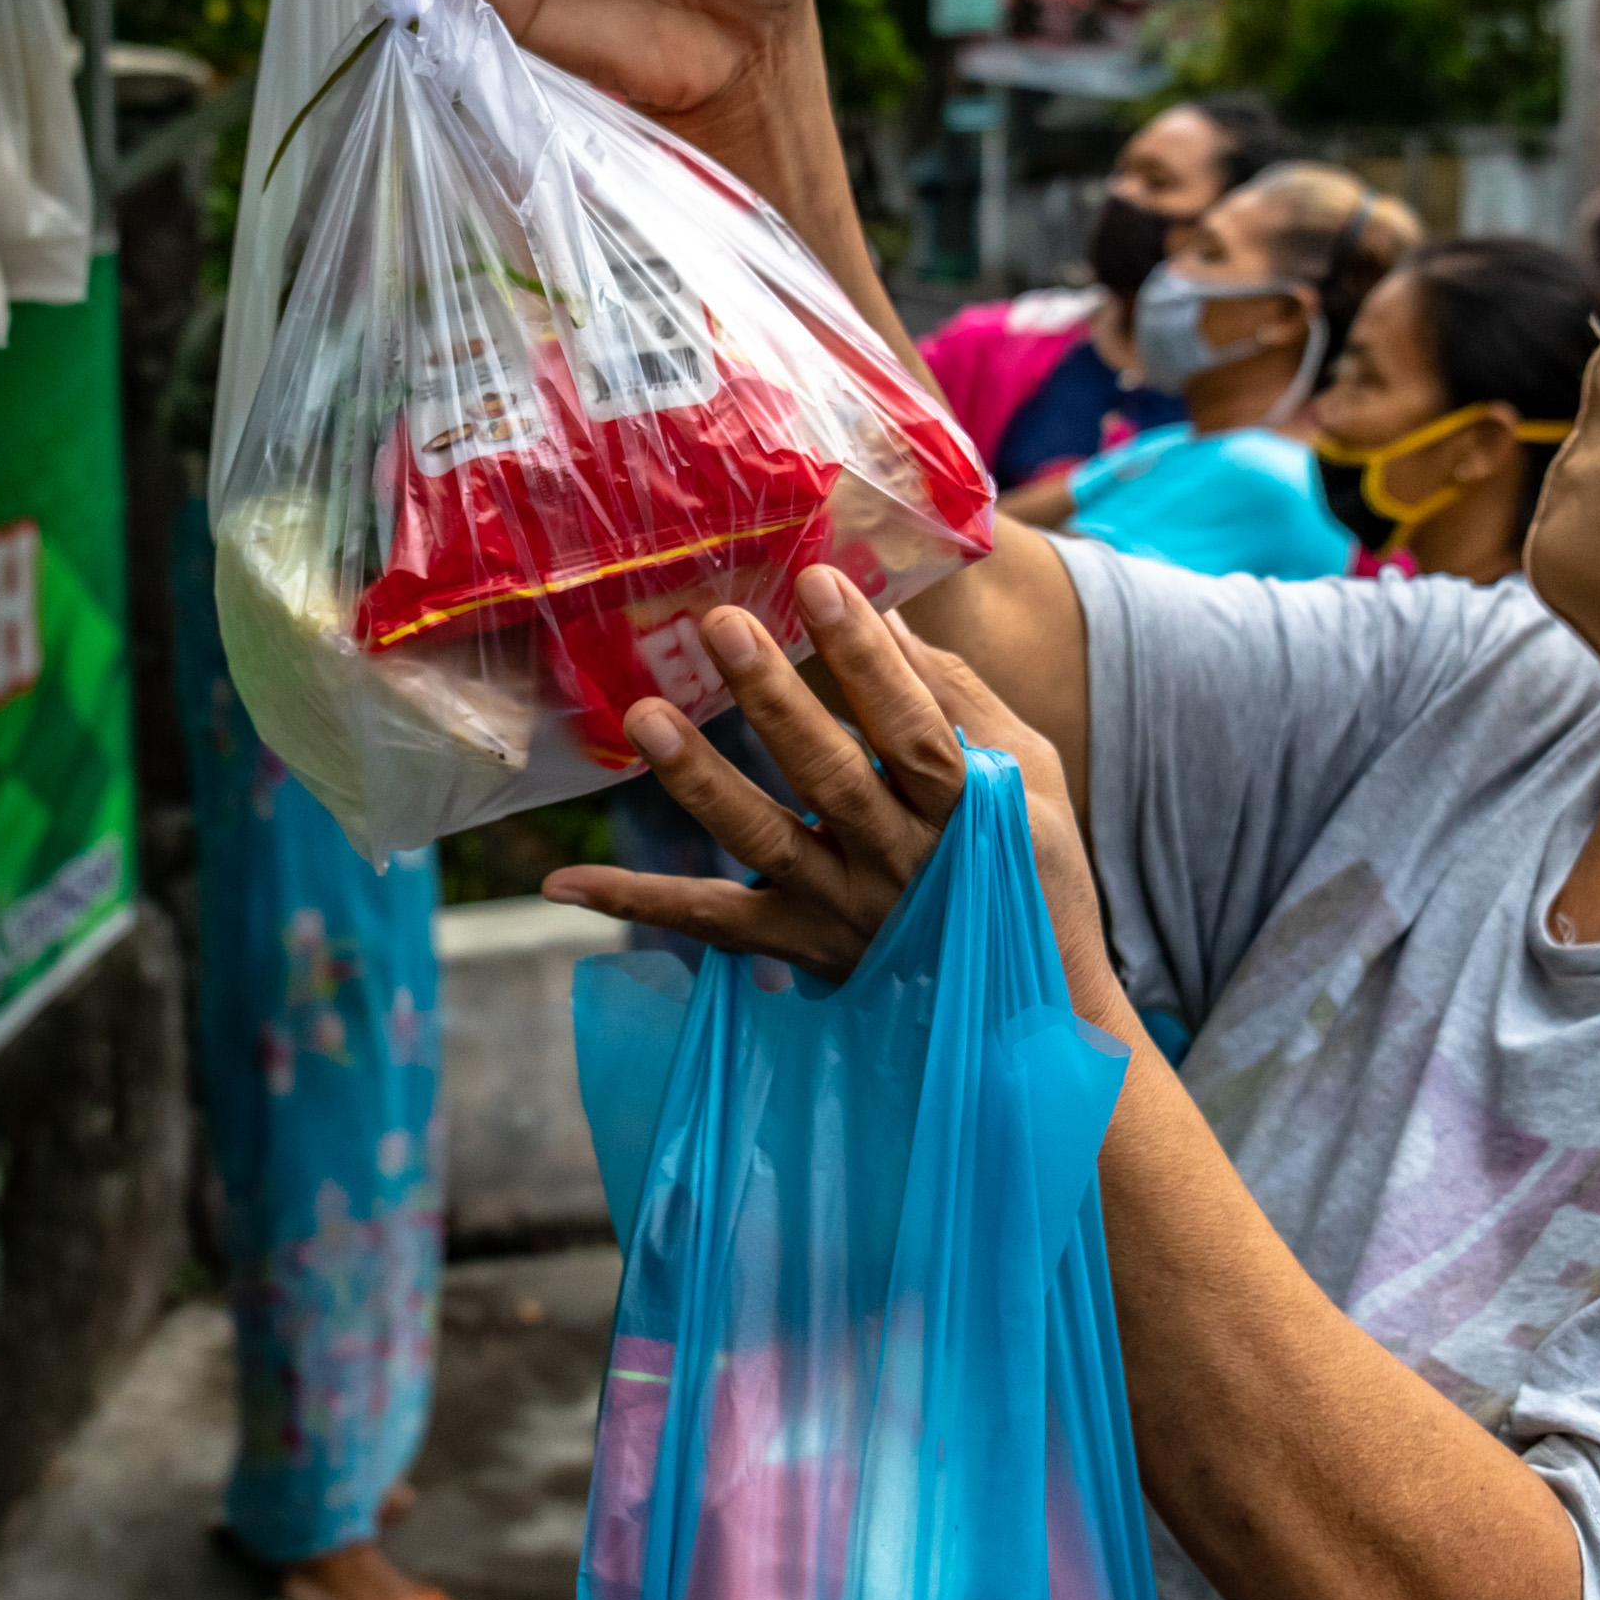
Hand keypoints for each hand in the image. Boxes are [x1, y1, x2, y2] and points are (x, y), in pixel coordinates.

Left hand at [541, 567, 1125, 1016]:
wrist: (1032, 1016)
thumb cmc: (1034, 872)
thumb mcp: (1026, 778)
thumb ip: (957, 699)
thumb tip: (886, 613)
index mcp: (965, 811)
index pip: (910, 726)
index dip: (866, 658)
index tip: (818, 582)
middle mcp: (899, 864)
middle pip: (830, 776)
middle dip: (775, 699)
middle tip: (720, 624)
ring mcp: (843, 911)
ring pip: (764, 842)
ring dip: (701, 780)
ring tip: (645, 716)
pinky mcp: (798, 948)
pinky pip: (711, 924)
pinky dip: (637, 903)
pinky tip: (565, 879)